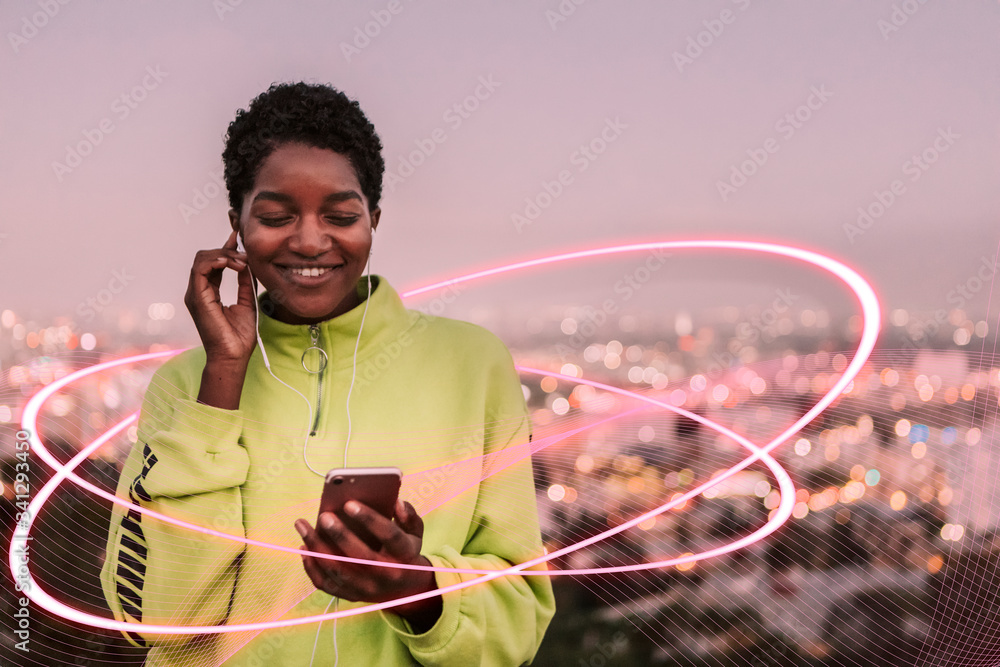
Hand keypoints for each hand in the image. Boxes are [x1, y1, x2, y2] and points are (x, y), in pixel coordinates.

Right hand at [183, 229, 257, 365]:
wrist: (233, 355)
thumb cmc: (239, 336)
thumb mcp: (247, 301)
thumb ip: (244, 282)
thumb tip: (247, 263)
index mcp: (208, 292)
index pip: (213, 263)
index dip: (227, 248)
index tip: (240, 237)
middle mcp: (198, 291)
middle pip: (205, 257)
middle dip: (226, 250)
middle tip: (246, 255)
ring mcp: (195, 294)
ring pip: (201, 259)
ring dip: (224, 254)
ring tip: (242, 261)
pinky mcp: (197, 297)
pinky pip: (200, 269)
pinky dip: (216, 261)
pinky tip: (233, 263)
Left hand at [296, 499, 442, 631]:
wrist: (405, 590)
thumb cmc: (406, 552)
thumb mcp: (415, 533)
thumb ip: (408, 516)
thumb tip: (396, 502)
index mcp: (405, 555)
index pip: (390, 536)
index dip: (370, 519)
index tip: (350, 503)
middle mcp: (387, 575)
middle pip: (361, 556)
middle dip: (340, 534)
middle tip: (323, 515)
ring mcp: (367, 589)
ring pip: (339, 571)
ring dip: (317, 548)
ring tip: (302, 525)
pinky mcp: (351, 596)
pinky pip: (327, 585)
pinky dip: (312, 567)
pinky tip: (303, 547)